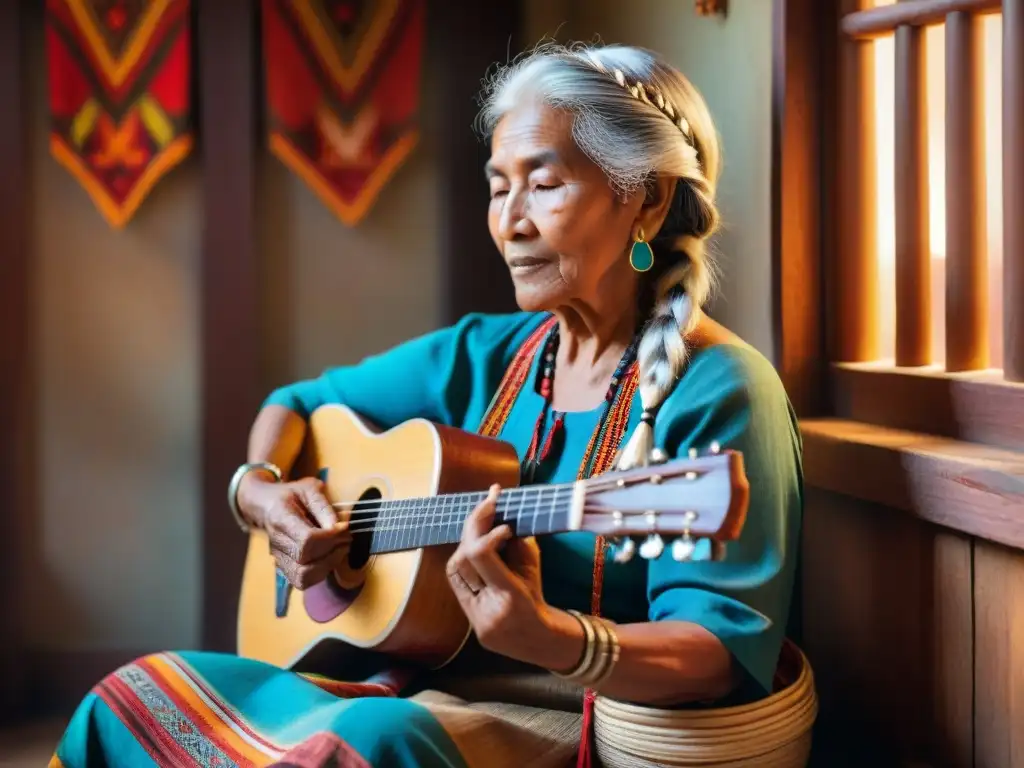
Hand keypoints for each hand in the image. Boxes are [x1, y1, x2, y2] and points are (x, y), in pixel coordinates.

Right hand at [239, 475, 350, 589]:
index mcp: (280, 518)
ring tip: (341, 549)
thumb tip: (340, 527)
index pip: (306, 540)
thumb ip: (324, 507)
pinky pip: (303, 581)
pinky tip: (330, 557)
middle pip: (305, 560)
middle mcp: (276, 542)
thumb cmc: (291, 495)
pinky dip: (321, 573)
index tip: (344, 527)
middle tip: (347, 538)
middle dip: (333, 551)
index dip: (330, 537)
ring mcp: (277, 558)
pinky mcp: (283, 568)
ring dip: (328, 565)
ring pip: (303, 577)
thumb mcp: (309, 489)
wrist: (266, 505)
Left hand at [446, 485, 579, 667]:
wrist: (538, 640)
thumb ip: (516, 543)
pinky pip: (457, 583)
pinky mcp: (468, 620)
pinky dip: (464, 562)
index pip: (481, 555)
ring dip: (465, 544)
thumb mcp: (534, 568)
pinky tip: (473, 547)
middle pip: (463, 559)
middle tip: (486, 505)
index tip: (503, 523)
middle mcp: (489, 609)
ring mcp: (475, 618)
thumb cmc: (539, 599)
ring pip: (455, 570)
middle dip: (473, 529)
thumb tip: (498, 515)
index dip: (486, 532)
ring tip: (480, 526)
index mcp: (510, 595)